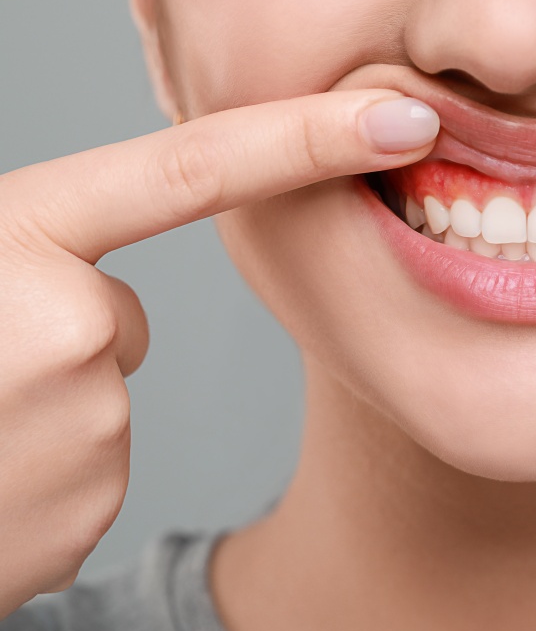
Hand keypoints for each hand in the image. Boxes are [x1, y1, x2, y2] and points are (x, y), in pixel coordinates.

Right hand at [0, 90, 438, 617]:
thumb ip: (19, 240)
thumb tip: (77, 267)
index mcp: (11, 242)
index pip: (189, 171)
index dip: (304, 137)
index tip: (402, 118)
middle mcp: (64, 328)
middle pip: (118, 318)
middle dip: (61, 335)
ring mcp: (84, 429)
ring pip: (102, 394)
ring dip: (40, 411)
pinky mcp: (88, 512)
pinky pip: (92, 466)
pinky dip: (40, 474)